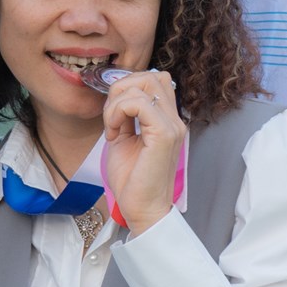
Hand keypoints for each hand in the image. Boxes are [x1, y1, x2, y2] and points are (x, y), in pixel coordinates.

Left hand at [100, 70, 185, 234]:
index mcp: (167, 120)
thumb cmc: (132, 180)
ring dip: (117, 103)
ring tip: (113, 128)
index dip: (128, 88)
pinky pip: (139, 104)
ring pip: (144, 85)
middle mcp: (174, 120)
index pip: (154, 80)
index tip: (114, 115)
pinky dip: (118, 112)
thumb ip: (125, 115)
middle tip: (111, 118)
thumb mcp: (125, 138)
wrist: (141, 210)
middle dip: (121, 90)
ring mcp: (172, 126)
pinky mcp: (164, 135)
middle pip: (151, 76)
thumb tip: (117, 95)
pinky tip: (114, 134)